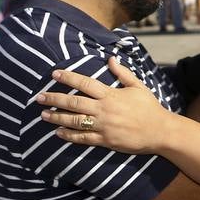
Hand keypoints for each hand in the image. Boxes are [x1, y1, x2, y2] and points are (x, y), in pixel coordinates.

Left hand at [36, 57, 171, 153]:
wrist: (160, 131)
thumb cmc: (149, 107)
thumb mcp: (138, 86)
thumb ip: (122, 73)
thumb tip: (110, 58)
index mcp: (111, 95)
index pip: (85, 83)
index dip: (68, 78)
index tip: (54, 74)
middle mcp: (104, 110)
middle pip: (74, 103)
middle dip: (54, 99)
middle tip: (39, 97)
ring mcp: (103, 126)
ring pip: (75, 121)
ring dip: (57, 117)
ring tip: (43, 115)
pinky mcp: (105, 141)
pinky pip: (83, 138)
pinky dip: (69, 135)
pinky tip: (59, 132)